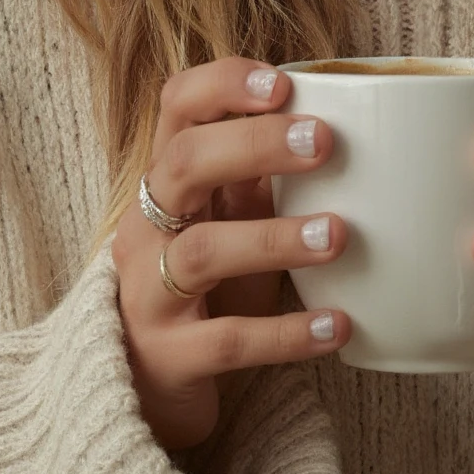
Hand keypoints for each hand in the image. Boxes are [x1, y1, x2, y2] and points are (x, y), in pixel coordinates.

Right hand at [112, 59, 351, 451]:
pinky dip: (284, 334)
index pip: (176, 107)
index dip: (222, 85)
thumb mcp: (225, 225)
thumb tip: (324, 126)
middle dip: (253, 145)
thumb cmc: (200, 290)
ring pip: (201, 252)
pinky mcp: (166, 358)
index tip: (283, 83)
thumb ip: (256, 181)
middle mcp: (146, 228)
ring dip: (273, 239)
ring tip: (337, 235)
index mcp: (164, 181)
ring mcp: (148, 293)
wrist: (137, 389)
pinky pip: (225, 341)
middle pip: (182, 166)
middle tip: (322, 141)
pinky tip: (335, 326)